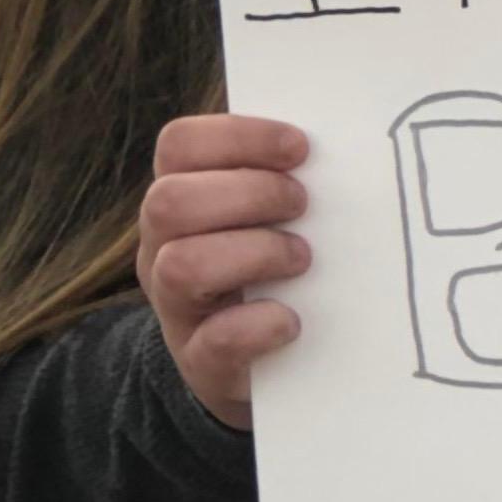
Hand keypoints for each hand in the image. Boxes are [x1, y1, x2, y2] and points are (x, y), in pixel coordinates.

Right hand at [136, 112, 309, 430]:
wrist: (255, 365)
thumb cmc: (271, 269)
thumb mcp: (265, 218)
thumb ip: (283, 179)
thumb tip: (340, 147)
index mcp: (179, 199)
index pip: (179, 145)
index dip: (238, 136)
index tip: (300, 147)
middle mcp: (162, 249)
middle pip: (170, 202)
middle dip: (250, 193)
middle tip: (301, 204)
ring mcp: (176, 308)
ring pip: (180, 266)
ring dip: (254, 253)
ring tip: (301, 258)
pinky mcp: (201, 363)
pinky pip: (214, 340)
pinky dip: (259, 325)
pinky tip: (291, 319)